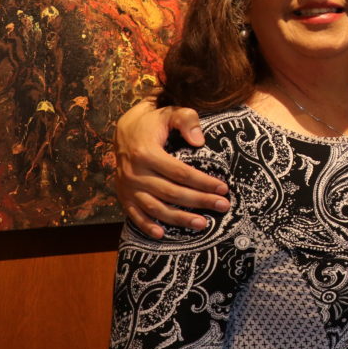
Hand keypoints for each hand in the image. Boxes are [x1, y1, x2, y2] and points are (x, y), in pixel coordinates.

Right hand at [113, 98, 229, 237]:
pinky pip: (134, 215)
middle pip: (172, 192)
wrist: (124, 130)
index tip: (223, 188)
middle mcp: (135, 173)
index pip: (180, 173)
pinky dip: (146, 226)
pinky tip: (162, 235)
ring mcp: (128, 187)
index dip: (203, 181)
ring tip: (202, 224)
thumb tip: (200, 142)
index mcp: (146, 153)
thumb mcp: (169, 113)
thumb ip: (186, 120)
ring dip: (179, 218)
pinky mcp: (123, 195)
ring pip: (155, 208)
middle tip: (223, 206)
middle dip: (199, 201)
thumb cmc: (154, 122)